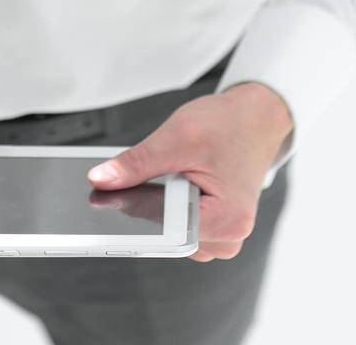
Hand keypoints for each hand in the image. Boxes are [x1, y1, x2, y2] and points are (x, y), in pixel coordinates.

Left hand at [86, 82, 292, 261]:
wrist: (255, 117)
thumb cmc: (227, 125)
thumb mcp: (177, 137)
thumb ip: (137, 163)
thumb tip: (100, 180)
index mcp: (227, 220)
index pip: (166, 231)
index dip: (134, 211)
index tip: (109, 196)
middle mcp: (230, 236)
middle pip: (169, 236)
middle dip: (148, 207)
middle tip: (149, 174)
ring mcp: (224, 235)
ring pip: (173, 234)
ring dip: (161, 206)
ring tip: (173, 172)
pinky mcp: (216, 227)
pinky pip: (182, 227)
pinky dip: (170, 207)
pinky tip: (175, 182)